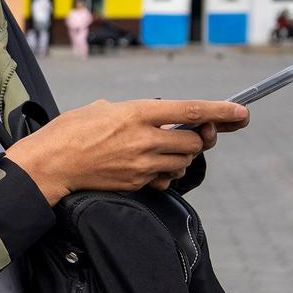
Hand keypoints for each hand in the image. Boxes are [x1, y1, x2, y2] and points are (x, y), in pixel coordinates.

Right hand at [3, 100, 248, 204]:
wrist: (50, 164)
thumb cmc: (70, 132)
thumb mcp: (101, 109)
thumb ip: (132, 112)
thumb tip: (150, 116)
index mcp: (136, 113)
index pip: (191, 111)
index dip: (221, 111)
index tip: (242, 112)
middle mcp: (144, 139)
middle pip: (194, 141)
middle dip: (198, 138)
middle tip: (193, 134)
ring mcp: (141, 164)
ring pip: (183, 161)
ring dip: (182, 155)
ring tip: (164, 149)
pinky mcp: (136, 183)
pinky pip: (165, 178)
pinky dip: (166, 172)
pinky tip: (150, 166)